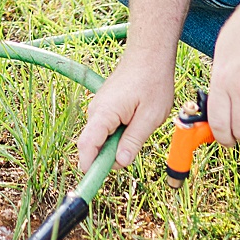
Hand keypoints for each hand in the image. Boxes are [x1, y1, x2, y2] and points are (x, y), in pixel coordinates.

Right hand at [74, 50, 176, 172]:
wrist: (149, 55)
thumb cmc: (152, 82)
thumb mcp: (150, 116)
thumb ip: (133, 140)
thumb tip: (120, 163)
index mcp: (104, 113)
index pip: (87, 145)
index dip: (88, 167)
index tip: (92, 184)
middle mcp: (96, 111)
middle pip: (94, 146)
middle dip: (111, 156)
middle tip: (135, 147)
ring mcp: (99, 108)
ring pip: (102, 138)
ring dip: (118, 143)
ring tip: (140, 127)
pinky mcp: (105, 107)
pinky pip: (107, 129)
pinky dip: (119, 133)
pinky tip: (136, 121)